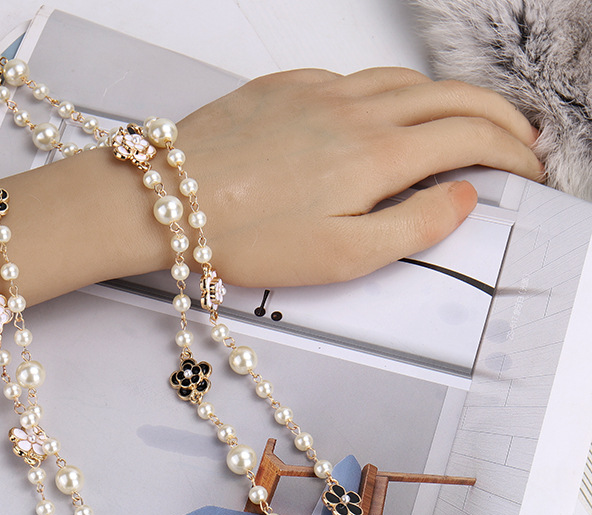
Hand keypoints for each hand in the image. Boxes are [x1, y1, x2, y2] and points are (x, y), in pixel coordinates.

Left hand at [178, 67, 541, 285]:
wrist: (164, 202)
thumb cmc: (245, 237)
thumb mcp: (343, 256)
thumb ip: (413, 225)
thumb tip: (461, 196)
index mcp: (379, 153)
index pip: (471, 138)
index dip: (512, 152)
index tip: (530, 169)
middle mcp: (357, 109)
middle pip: (450, 97)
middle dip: (498, 114)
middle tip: (520, 135)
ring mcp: (318, 91)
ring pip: (405, 80)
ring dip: (447, 96)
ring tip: (465, 117)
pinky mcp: (282, 87)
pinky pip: (352, 76)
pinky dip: (386, 88)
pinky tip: (382, 108)